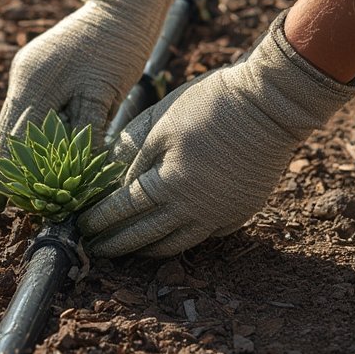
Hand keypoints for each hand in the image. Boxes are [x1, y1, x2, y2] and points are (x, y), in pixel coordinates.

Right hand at [0, 0, 185, 205]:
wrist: (122, 5)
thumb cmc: (119, 47)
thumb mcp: (104, 93)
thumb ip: (85, 130)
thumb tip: (76, 172)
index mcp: (34, 84)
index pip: (12, 141)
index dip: (8, 175)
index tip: (3, 204)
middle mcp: (22, 78)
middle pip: (4, 134)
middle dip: (4, 169)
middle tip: (4, 204)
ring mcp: (26, 72)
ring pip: (11, 123)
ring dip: (16, 153)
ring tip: (18, 187)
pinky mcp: (36, 70)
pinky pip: (25, 109)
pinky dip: (29, 134)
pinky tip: (37, 155)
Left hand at [78, 13, 354, 256]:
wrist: (272, 104)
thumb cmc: (210, 103)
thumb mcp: (160, 120)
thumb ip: (132, 151)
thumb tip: (109, 175)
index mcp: (167, 183)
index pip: (123, 210)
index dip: (100, 220)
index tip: (81, 226)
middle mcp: (192, 209)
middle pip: (145, 235)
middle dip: (117, 243)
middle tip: (95, 248)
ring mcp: (219, 215)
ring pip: (175, 245)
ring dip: (148, 249)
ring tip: (130, 248)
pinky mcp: (240, 213)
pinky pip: (205, 236)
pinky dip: (183, 239)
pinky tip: (171, 236)